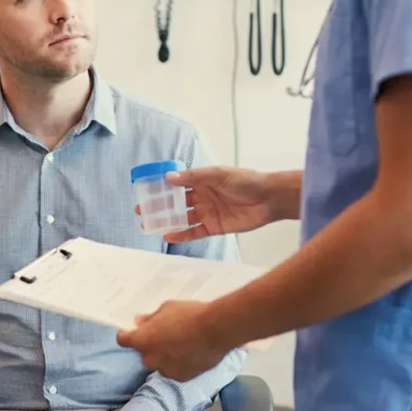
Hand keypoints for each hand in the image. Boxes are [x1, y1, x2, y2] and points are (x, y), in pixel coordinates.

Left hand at [117, 301, 232, 381]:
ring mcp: (165, 370)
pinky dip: (178, 363)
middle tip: (165, 334)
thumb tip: (139, 322)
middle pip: (144, 352)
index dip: (127, 335)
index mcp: (142, 340)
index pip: (123, 340)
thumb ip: (150, 318)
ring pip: (160, 362)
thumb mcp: (166, 308)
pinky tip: (190, 353)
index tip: (133, 331)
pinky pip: (174, 370)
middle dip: (151, 344)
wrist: (216, 330)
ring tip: (182, 344)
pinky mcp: (181, 378)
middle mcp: (150, 358)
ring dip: (165, 355)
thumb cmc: (189, 315)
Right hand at [145, 166, 275, 243]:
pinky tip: (168, 235)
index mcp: (202, 181)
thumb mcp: (217, 174)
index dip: (161, 187)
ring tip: (149, 224)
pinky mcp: (215, 227)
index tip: (145, 190)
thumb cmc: (246, 181)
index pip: (177, 184)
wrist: (269, 198)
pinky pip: (194, 232)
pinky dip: (181, 235)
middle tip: (142, 210)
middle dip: (159, 206)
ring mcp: (208, 213)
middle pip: (176, 203)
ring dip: (167, 221)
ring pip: (182, 218)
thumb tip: (169, 178)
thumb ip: (193, 177)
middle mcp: (203, 197)